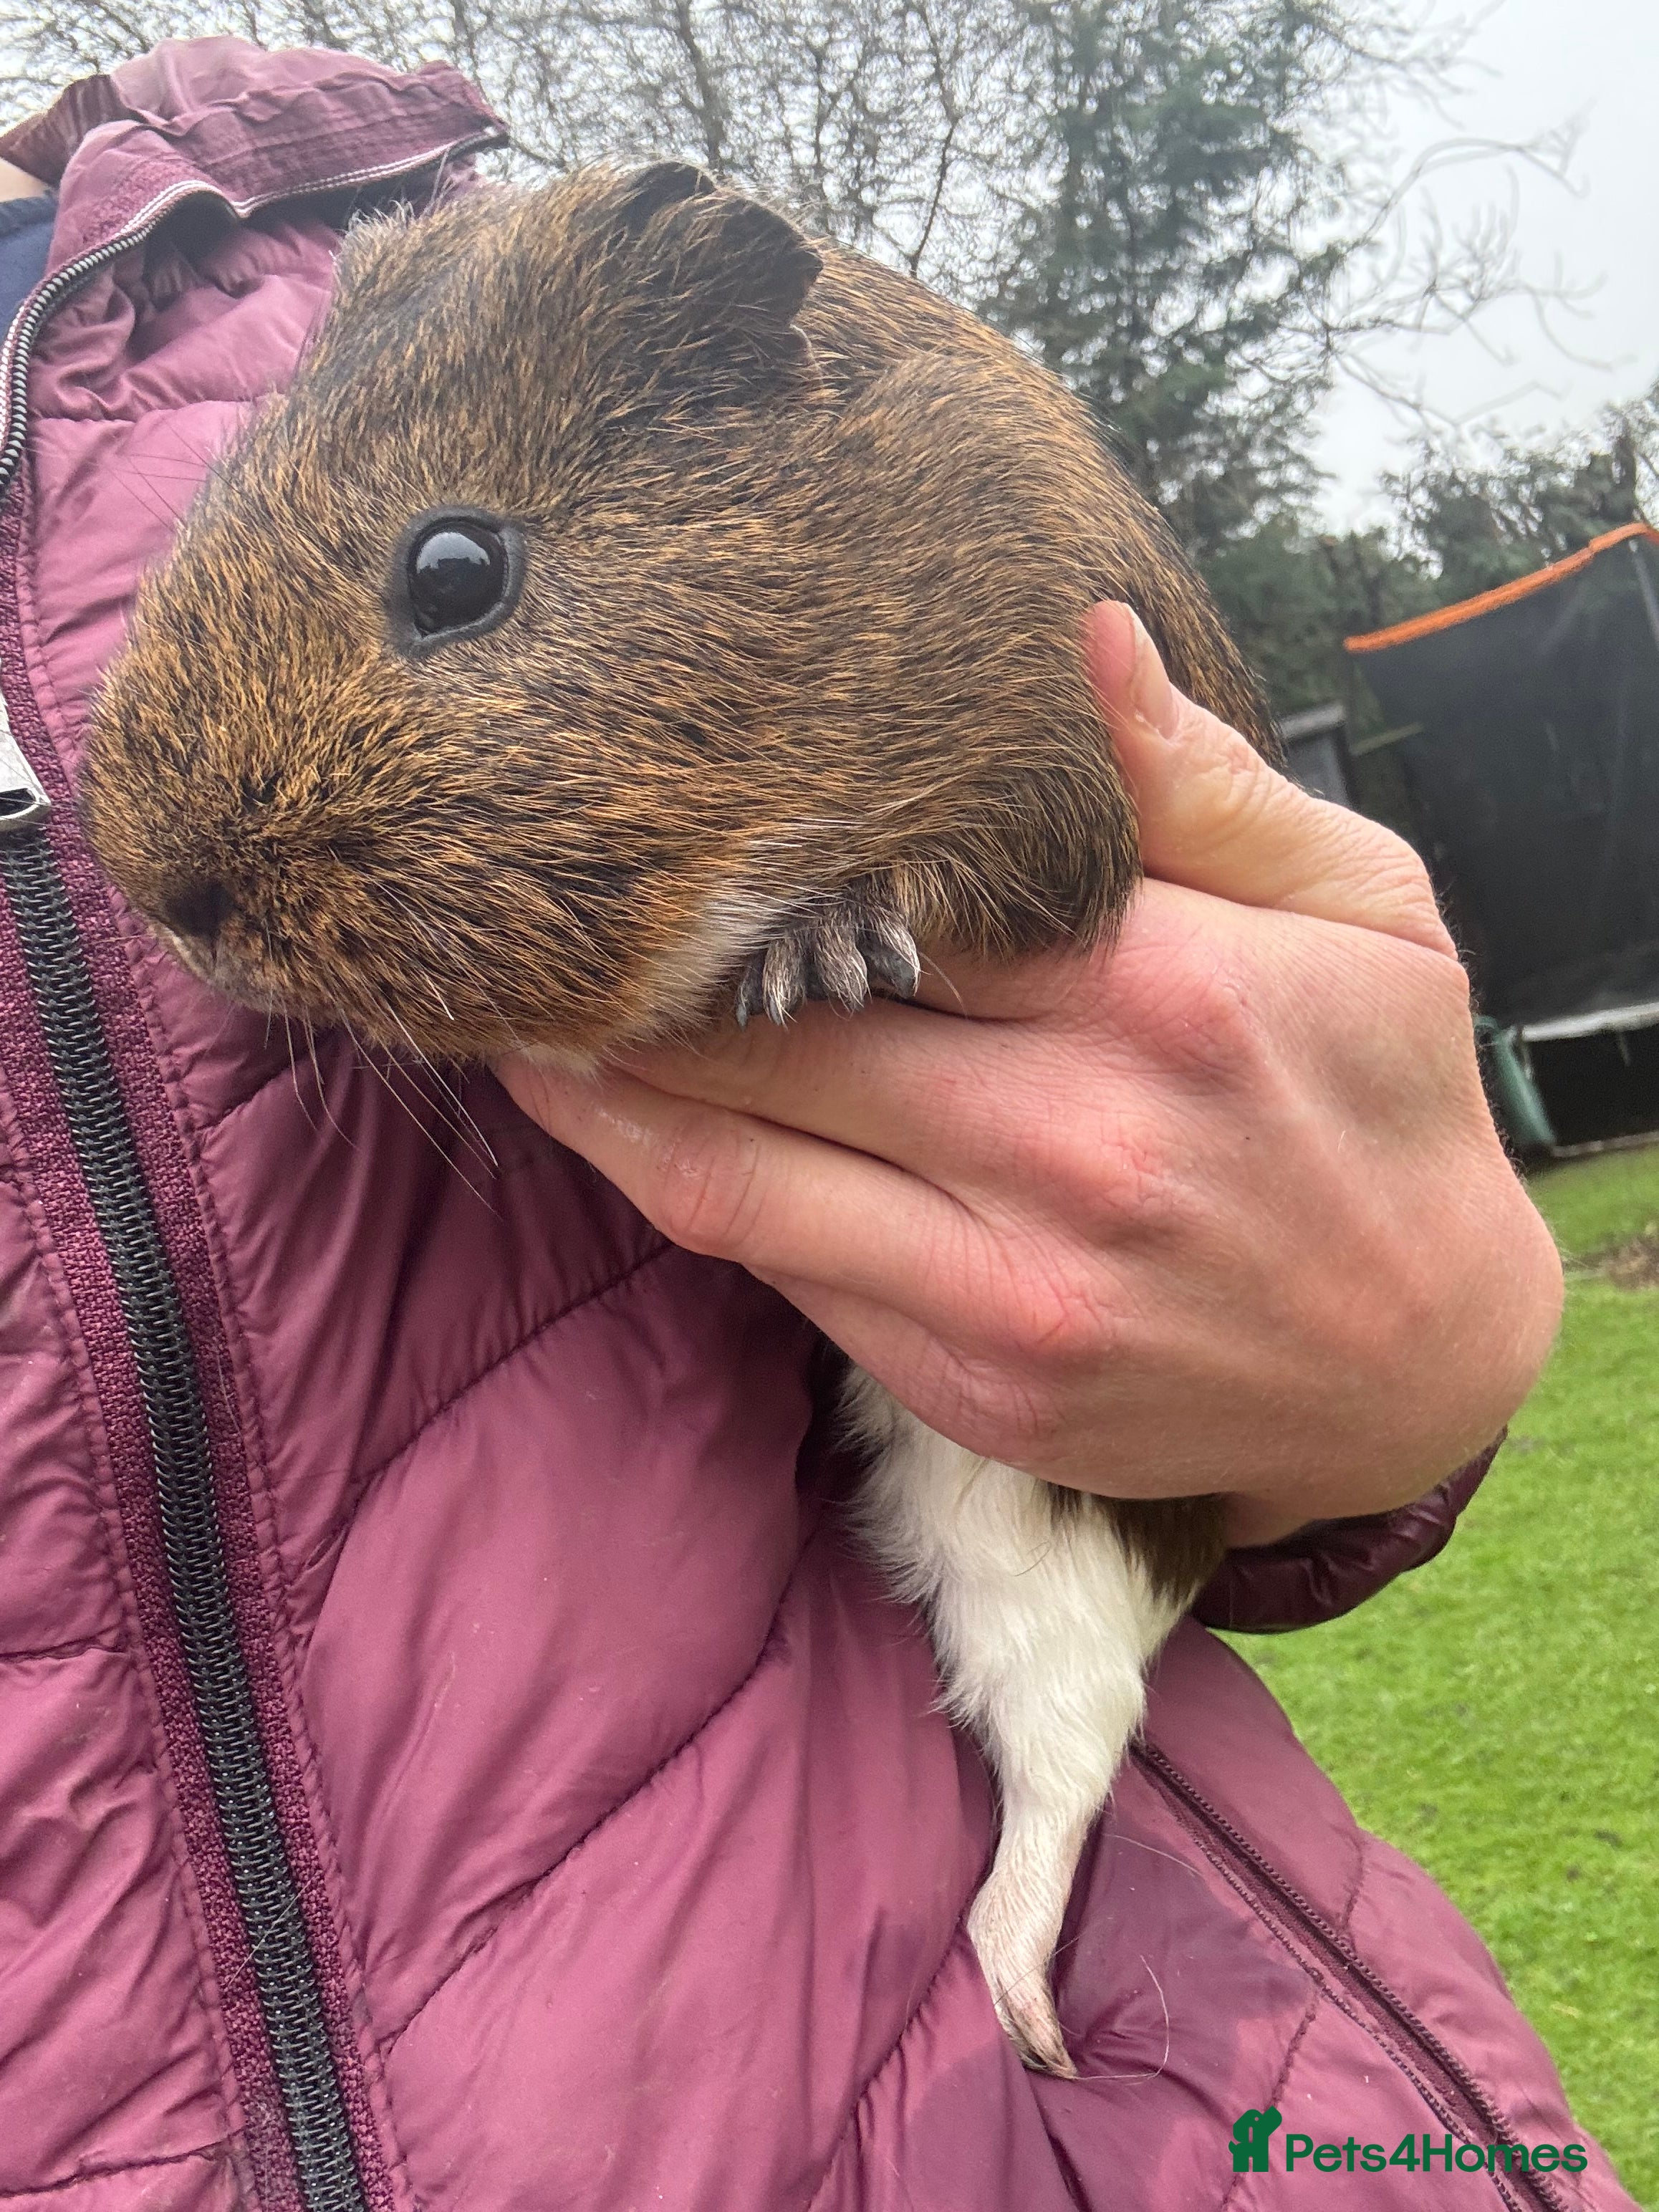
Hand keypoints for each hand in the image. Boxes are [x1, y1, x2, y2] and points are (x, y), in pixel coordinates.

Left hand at [496, 603, 1562, 1544]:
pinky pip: (777, 1267)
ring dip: (594, 1090)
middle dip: (629, 969)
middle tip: (512, 894)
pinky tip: (613, 1119)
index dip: (741, 849)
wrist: (1418, 1364)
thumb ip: (1203, 785)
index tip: (637, 796)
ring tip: (499, 1012)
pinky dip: (677, 1184)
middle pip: (776, 1030)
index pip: (895, 896)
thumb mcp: (1367, 912)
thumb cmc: (1381, 1107)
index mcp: (1166, 995)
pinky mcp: (974, 1382)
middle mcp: (1075, 1145)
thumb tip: (1073, 640)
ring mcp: (1013, 1285)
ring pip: (729, 1167)